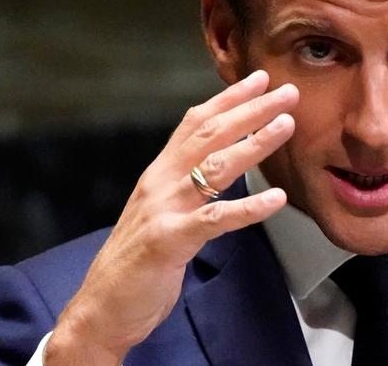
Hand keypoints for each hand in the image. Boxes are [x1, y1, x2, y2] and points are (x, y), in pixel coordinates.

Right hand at [45, 70, 297, 364]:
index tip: (260, 78)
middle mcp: (161, 181)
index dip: (228, 98)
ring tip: (286, 125)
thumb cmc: (137, 260)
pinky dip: (248, 208)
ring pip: (216, 167)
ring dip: (255, 143)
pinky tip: (276, 199)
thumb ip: (185, 183)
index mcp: (160, 172)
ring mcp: (165, 209)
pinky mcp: (171, 240)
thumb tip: (221, 159)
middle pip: (210, 134)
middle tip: (287, 91)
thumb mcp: (160, 209)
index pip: (195, 123)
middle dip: (251, 109)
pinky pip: (216, 220)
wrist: (100, 307)